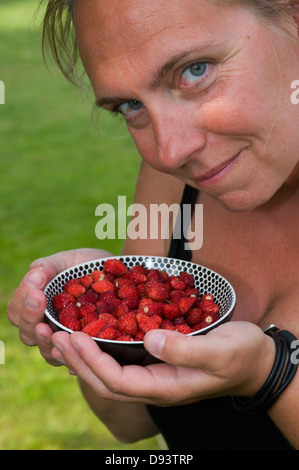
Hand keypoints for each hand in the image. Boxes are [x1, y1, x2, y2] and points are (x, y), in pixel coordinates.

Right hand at [7, 248, 112, 365]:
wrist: (119, 275)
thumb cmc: (88, 267)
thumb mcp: (69, 260)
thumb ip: (49, 267)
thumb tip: (34, 274)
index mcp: (37, 306)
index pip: (18, 311)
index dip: (23, 303)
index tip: (36, 290)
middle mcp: (48, 328)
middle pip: (28, 334)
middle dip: (31, 318)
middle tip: (39, 300)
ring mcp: (67, 342)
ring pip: (48, 351)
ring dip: (47, 341)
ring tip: (53, 330)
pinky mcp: (88, 350)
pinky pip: (77, 361)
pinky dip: (75, 358)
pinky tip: (78, 348)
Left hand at [51, 321, 275, 404]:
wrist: (256, 361)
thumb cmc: (241, 355)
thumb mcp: (220, 351)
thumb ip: (186, 349)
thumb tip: (150, 340)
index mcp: (167, 387)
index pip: (119, 382)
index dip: (93, 361)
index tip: (74, 337)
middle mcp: (155, 385)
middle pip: (106, 382)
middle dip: (78, 361)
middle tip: (55, 336)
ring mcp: (156, 375)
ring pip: (110, 373)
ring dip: (84, 356)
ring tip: (62, 336)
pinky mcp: (157, 363)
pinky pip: (121, 362)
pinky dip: (101, 350)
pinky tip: (91, 335)